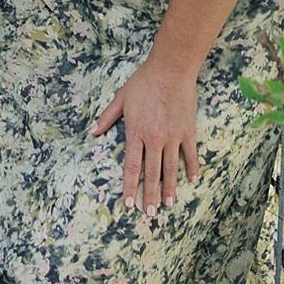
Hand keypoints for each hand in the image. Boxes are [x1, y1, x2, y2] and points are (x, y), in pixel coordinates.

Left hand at [93, 53, 200, 215]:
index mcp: (136, 132)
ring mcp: (173, 136)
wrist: (171, 70)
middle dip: (149, 195)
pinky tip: (191, 180)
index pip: (132, 166)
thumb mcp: (120, 99)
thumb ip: (106, 118)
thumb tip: (93, 133)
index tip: (129, 203)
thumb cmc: (142, 83)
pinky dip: (191, 168)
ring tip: (167, 204)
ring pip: (171, 168)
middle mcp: (154, 138)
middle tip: (148, 213)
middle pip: (152, 173)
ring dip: (169, 188)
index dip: (130, 186)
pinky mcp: (188, 131)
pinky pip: (190, 154)